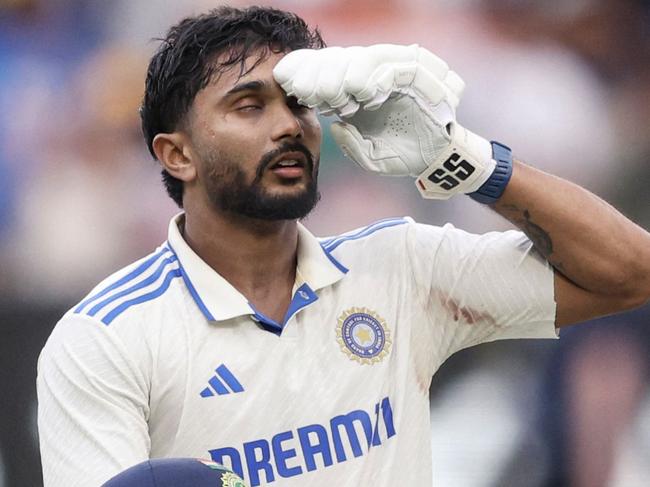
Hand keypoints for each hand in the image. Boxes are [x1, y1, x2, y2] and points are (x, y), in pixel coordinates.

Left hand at [274, 44, 496, 199]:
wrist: (436, 162)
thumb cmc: (403, 155)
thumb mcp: (369, 156)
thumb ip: (352, 145)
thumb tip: (337, 128)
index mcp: (356, 90)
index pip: (329, 71)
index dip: (308, 74)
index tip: (292, 90)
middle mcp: (373, 76)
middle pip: (341, 58)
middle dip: (319, 74)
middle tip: (305, 91)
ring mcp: (395, 72)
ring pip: (364, 57)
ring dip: (344, 75)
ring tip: (333, 97)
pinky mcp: (417, 75)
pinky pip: (394, 66)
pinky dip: (376, 76)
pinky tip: (363, 94)